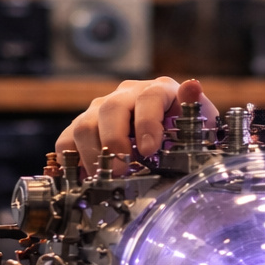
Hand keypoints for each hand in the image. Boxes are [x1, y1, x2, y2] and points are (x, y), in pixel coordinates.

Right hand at [55, 77, 219, 173]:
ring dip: (93, 155)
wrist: (170, 137)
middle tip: (122, 170)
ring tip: (108, 178)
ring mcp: (101, 109)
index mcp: (158, 90)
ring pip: (84, 125)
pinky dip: (72, 160)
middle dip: (114, 142)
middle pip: (110, 109)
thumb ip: (195, 109)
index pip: (148, 98)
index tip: (150, 150)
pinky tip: (86, 177)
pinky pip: (66, 140)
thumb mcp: (198, 123)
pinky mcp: (84, 127)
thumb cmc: (185, 132)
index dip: (147, 124)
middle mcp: (126, 94)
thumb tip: (192, 86)